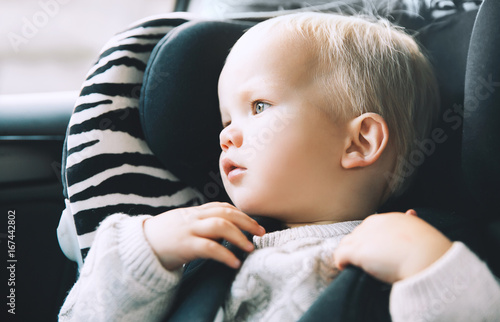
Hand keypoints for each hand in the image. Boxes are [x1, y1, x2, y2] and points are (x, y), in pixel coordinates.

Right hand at [143, 202, 264, 270]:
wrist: (138, 246)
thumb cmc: (163, 237)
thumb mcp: (182, 224)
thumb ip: (200, 223)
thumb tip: (223, 230)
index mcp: (193, 212)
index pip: (222, 206)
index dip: (240, 213)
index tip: (254, 223)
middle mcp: (193, 217)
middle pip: (225, 213)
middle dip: (246, 222)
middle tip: (261, 232)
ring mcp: (188, 230)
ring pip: (220, 226)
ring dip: (239, 237)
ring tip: (250, 248)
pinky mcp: (184, 246)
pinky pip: (209, 248)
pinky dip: (225, 254)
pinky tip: (234, 262)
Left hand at [333, 210, 452, 283]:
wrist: (427, 258)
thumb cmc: (428, 249)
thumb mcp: (419, 228)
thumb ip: (411, 221)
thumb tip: (411, 212)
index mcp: (388, 218)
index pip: (371, 227)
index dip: (370, 239)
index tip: (374, 250)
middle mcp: (373, 223)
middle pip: (357, 234)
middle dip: (358, 246)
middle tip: (363, 260)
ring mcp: (363, 237)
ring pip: (346, 243)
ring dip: (347, 253)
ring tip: (351, 265)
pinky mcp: (357, 252)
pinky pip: (340, 255)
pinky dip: (340, 261)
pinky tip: (344, 268)